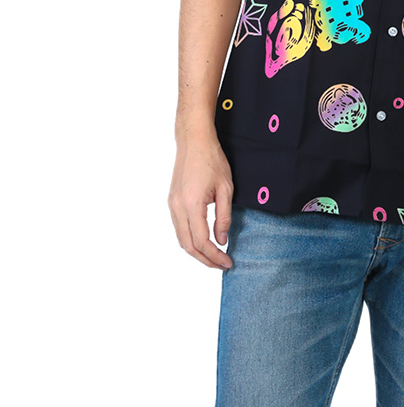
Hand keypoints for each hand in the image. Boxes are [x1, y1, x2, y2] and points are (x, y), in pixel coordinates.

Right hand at [168, 134, 233, 268]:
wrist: (194, 141)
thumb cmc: (212, 160)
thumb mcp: (226, 188)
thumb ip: (224, 216)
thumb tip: (221, 240)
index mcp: (192, 205)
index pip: (202, 241)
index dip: (215, 256)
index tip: (228, 262)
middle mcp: (178, 208)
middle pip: (188, 246)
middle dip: (205, 260)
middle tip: (222, 265)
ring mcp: (172, 205)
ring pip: (181, 239)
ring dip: (196, 252)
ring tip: (214, 257)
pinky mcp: (172, 201)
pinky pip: (178, 228)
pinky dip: (189, 240)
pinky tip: (203, 241)